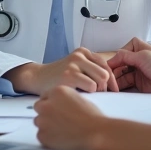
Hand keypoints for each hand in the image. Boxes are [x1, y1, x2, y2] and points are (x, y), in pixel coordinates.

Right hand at [3, 47, 117, 94]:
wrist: (37, 78)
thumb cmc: (59, 76)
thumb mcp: (76, 67)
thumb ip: (92, 70)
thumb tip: (112, 85)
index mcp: (83, 52)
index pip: (106, 66)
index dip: (112, 81)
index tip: (113, 92)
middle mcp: (80, 56)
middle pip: (105, 73)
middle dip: (104, 87)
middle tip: (97, 96)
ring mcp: (74, 64)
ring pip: (100, 80)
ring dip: (97, 92)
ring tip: (86, 96)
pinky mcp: (69, 75)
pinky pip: (91, 87)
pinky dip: (88, 94)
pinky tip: (79, 97)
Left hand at [34, 85, 106, 149]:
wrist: (96, 133)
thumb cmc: (92, 116)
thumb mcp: (79, 98)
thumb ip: (65, 99)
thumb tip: (59, 105)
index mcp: (57, 91)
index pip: (45, 96)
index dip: (52, 103)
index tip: (57, 110)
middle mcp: (46, 104)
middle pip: (38, 107)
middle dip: (46, 112)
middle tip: (57, 120)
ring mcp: (42, 120)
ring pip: (38, 121)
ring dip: (46, 125)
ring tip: (62, 130)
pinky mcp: (42, 136)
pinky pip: (41, 135)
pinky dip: (48, 137)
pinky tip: (61, 139)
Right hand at [107, 37, 150, 92]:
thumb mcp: (142, 56)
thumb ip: (125, 56)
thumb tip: (111, 59)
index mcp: (137, 47)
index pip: (120, 52)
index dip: (114, 60)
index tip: (108, 68)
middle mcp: (135, 58)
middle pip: (118, 64)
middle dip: (112, 72)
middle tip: (106, 79)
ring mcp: (136, 70)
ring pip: (120, 74)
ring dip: (114, 80)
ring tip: (108, 86)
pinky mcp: (137, 82)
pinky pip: (125, 83)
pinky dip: (119, 86)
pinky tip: (114, 89)